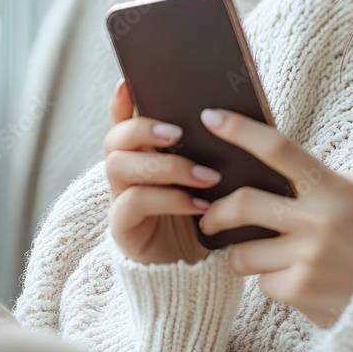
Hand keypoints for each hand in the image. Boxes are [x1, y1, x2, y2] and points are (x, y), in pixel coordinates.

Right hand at [104, 78, 224, 264]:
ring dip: (166, 166)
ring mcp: (121, 197)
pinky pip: (133, 203)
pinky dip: (169, 199)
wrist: (204, 268)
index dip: (122, 99)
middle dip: (144, 128)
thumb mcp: (218, 172)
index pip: (125, 117)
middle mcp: (128, 169)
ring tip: (207, 176)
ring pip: (119, 165)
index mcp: (147, 150)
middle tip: (179, 133)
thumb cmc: (212, 211)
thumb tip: (237, 106)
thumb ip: (215, 143)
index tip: (129, 82)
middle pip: (115, 137)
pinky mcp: (124, 227)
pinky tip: (200, 204)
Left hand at [197, 107, 352, 327]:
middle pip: (243, 204)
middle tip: (209, 216)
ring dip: (241, 255)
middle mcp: (318, 220)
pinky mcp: (300, 291)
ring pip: (242, 252)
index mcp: (333, 188)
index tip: (212, 118)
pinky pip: (263, 283)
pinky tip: (294, 281)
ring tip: (256, 256)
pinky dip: (272, 281)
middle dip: (216, 211)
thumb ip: (331, 180)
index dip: (241, 131)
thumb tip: (284, 170)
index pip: (278, 149)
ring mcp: (308, 257)